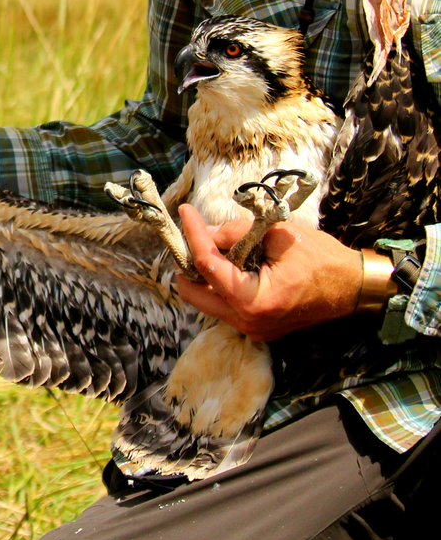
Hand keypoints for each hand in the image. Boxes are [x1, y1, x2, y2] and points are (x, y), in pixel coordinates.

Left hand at [176, 204, 361, 340]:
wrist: (354, 287)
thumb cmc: (322, 259)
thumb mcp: (277, 235)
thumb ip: (235, 233)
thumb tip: (205, 231)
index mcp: (254, 300)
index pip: (207, 265)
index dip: (194, 234)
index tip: (185, 212)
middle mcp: (249, 321)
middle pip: (195, 294)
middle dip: (188, 262)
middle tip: (192, 234)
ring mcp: (253, 328)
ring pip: (207, 301)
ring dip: (202, 274)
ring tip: (210, 244)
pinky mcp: (258, 326)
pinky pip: (225, 306)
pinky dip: (219, 284)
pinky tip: (228, 261)